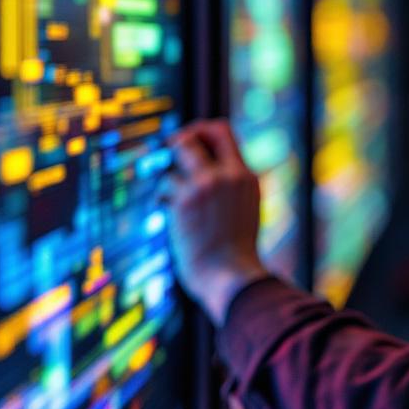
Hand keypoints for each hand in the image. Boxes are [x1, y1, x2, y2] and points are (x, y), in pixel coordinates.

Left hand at [162, 119, 269, 324]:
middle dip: (179, 139)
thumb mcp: (243, 211)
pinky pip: (165, 185)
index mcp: (246, 177)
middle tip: (169, 154)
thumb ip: (229, 188)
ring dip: (168, 175)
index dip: (201, 130)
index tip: (190, 142)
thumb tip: (204, 169)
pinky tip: (168, 214)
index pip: (224, 131)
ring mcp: (207, 184)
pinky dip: (162, 198)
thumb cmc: (234, 253)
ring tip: (169, 196)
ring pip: (177, 155)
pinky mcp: (186, 198)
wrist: (231, 278)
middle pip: (198, 132)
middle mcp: (228, 174)